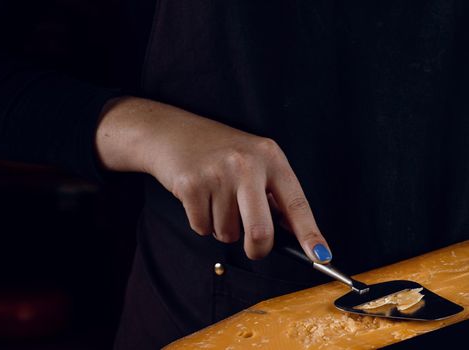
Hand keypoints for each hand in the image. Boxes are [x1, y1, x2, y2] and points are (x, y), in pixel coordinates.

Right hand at [96, 97, 331, 261]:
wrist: (173, 133)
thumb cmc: (218, 151)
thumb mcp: (252, 160)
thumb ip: (271, 193)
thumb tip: (288, 235)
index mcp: (269, 156)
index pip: (296, 203)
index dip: (309, 233)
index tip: (321, 255)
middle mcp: (246, 164)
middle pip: (260, 231)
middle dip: (258, 250)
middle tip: (254, 248)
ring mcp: (217, 174)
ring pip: (227, 233)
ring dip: (222, 228)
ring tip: (215, 200)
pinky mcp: (191, 185)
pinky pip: (202, 228)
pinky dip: (201, 223)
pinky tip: (199, 199)